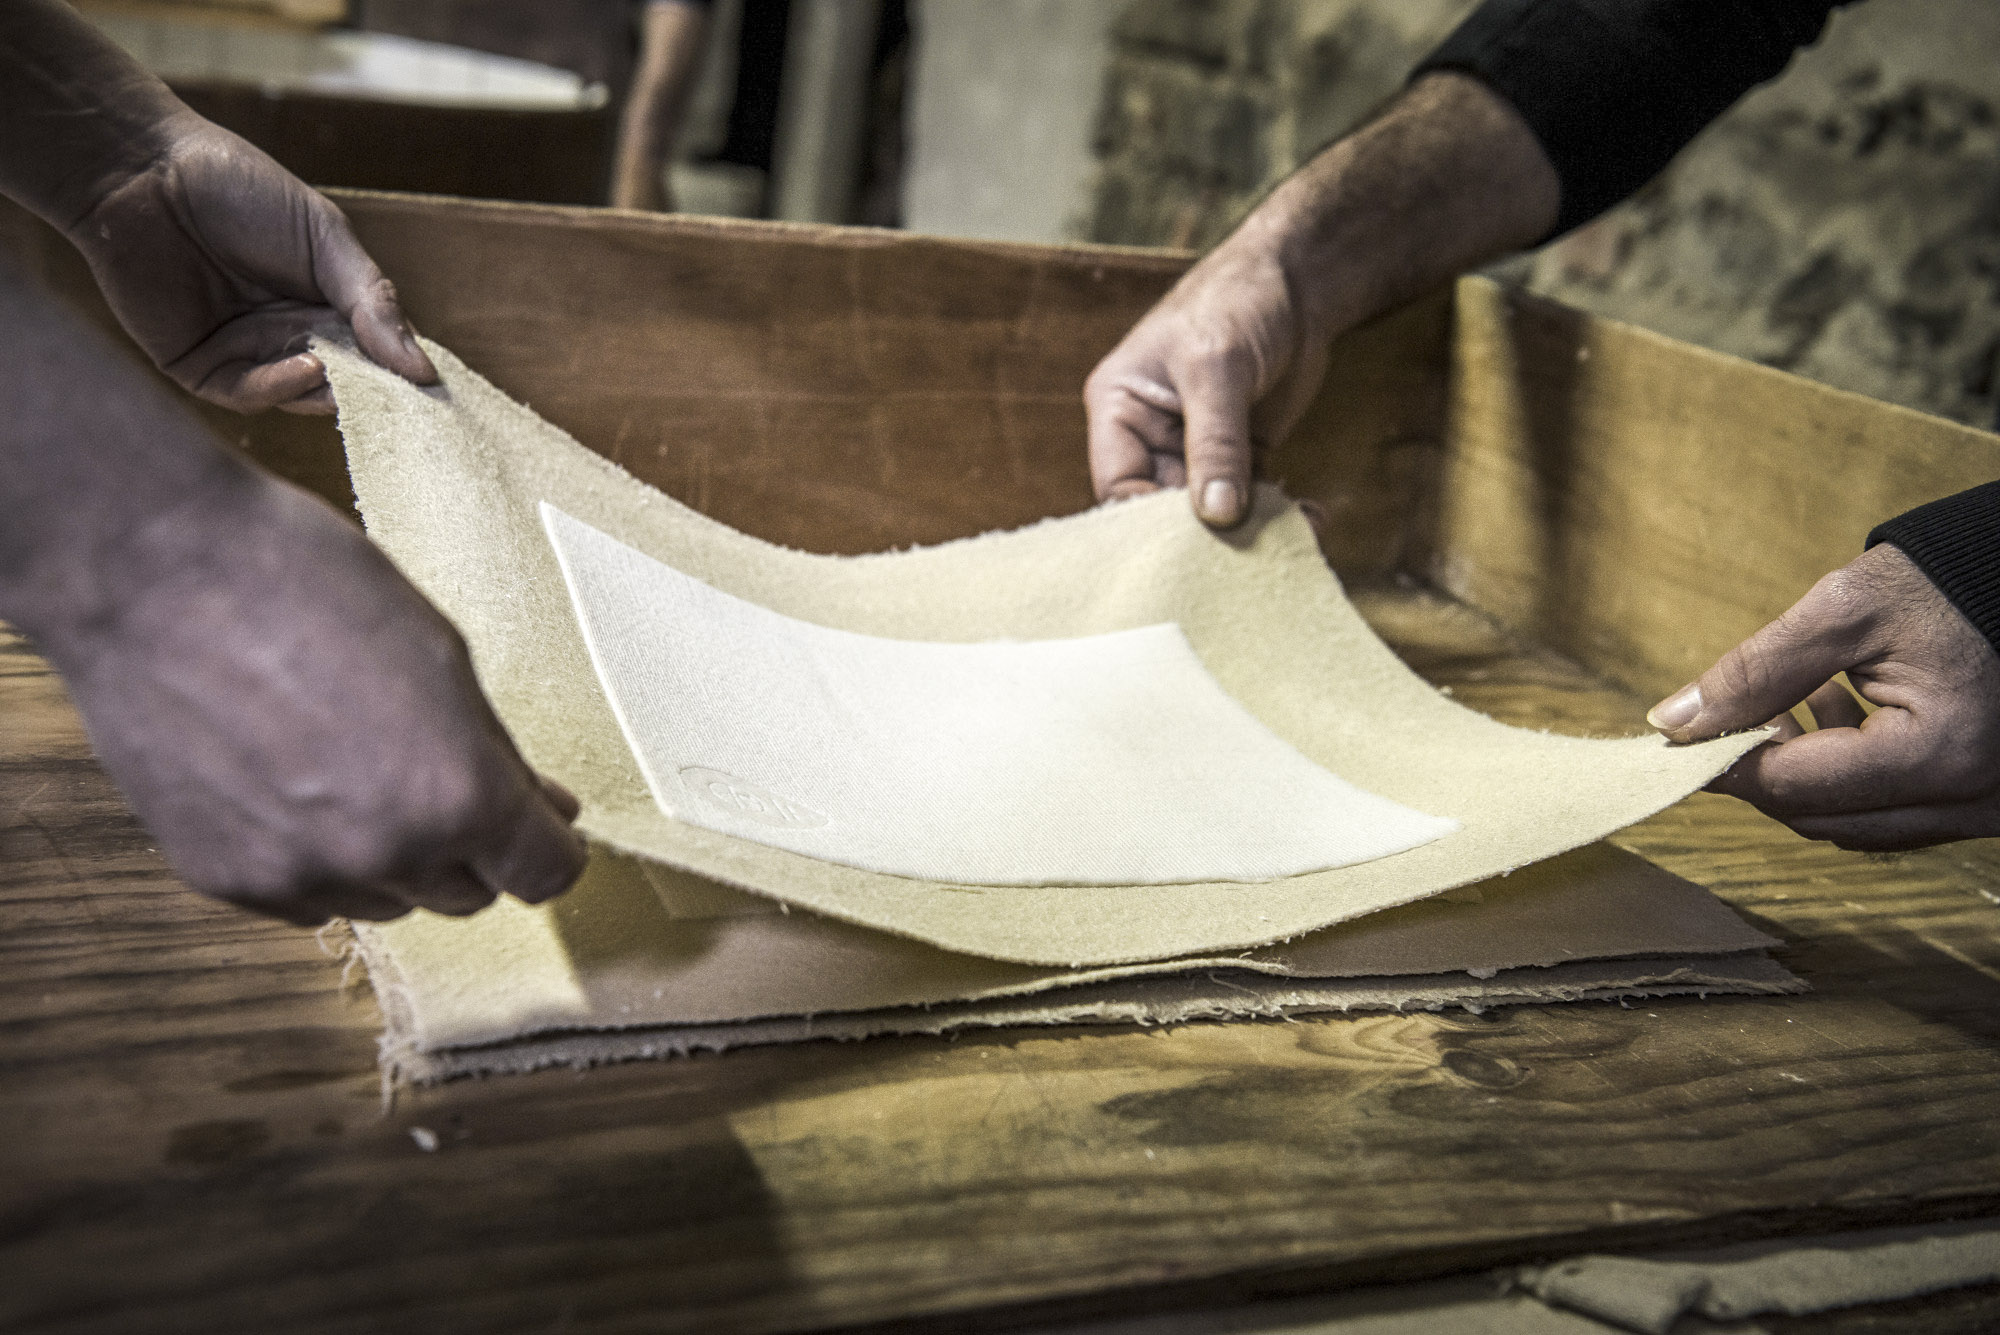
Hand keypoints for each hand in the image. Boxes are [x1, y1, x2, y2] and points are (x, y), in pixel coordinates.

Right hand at [46, 465, 585, 925]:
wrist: (151, 570)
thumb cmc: (307, 583)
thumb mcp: (443, 654)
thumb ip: (496, 751)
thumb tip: (545, 811)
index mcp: (459, 793)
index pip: (545, 875)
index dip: (549, 845)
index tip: (540, 824)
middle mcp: (386, 853)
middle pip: (469, 895)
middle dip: (472, 846)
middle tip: (438, 773)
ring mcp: (300, 874)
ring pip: (388, 903)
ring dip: (393, 857)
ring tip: (351, 766)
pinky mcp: (224, 879)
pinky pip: (307, 899)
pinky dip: (317, 860)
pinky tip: (292, 786)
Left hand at [65, 111, 435, 414]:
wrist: (144, 172)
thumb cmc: (241, 190)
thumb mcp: (327, 239)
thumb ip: (373, 303)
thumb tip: (425, 370)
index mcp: (328, 304)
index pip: (379, 353)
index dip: (407, 373)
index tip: (436, 390)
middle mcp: (291, 335)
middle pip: (345, 383)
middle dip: (371, 393)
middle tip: (400, 400)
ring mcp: (247, 354)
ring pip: (299, 397)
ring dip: (327, 392)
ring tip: (343, 372)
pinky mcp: (201, 367)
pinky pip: (248, 395)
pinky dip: (280, 389)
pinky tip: (304, 368)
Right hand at [1082, 73, 1559, 531]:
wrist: (1301, 279)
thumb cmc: (1238, 301)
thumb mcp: (1217, 368)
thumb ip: (1216, 444)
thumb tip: (1217, 517)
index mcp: (1119, 409)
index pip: (1116, 486)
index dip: (1145, 523)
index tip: (1190, 550)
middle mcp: (1149, 435)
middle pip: (1161, 508)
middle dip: (1202, 535)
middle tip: (1243, 560)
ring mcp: (1195, 448)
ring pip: (1208, 511)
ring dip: (1248, 530)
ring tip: (1291, 539)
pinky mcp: (1239, 454)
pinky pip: (1248, 500)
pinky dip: (1276, 514)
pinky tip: (1309, 522)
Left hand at [1647, 543, 1999, 849]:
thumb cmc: (1950, 580)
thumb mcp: (1846, 610)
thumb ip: (1756, 671)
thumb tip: (1672, 724)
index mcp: (1939, 754)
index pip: (1796, 787)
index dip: (1725, 763)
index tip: (1680, 739)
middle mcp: (1973, 800)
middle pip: (1823, 820)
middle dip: (1766, 773)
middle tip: (1737, 713)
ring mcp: (1989, 809)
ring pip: (1858, 826)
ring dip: (1809, 775)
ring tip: (1799, 698)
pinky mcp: (1989, 801)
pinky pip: (1899, 814)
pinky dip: (1853, 778)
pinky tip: (1840, 710)